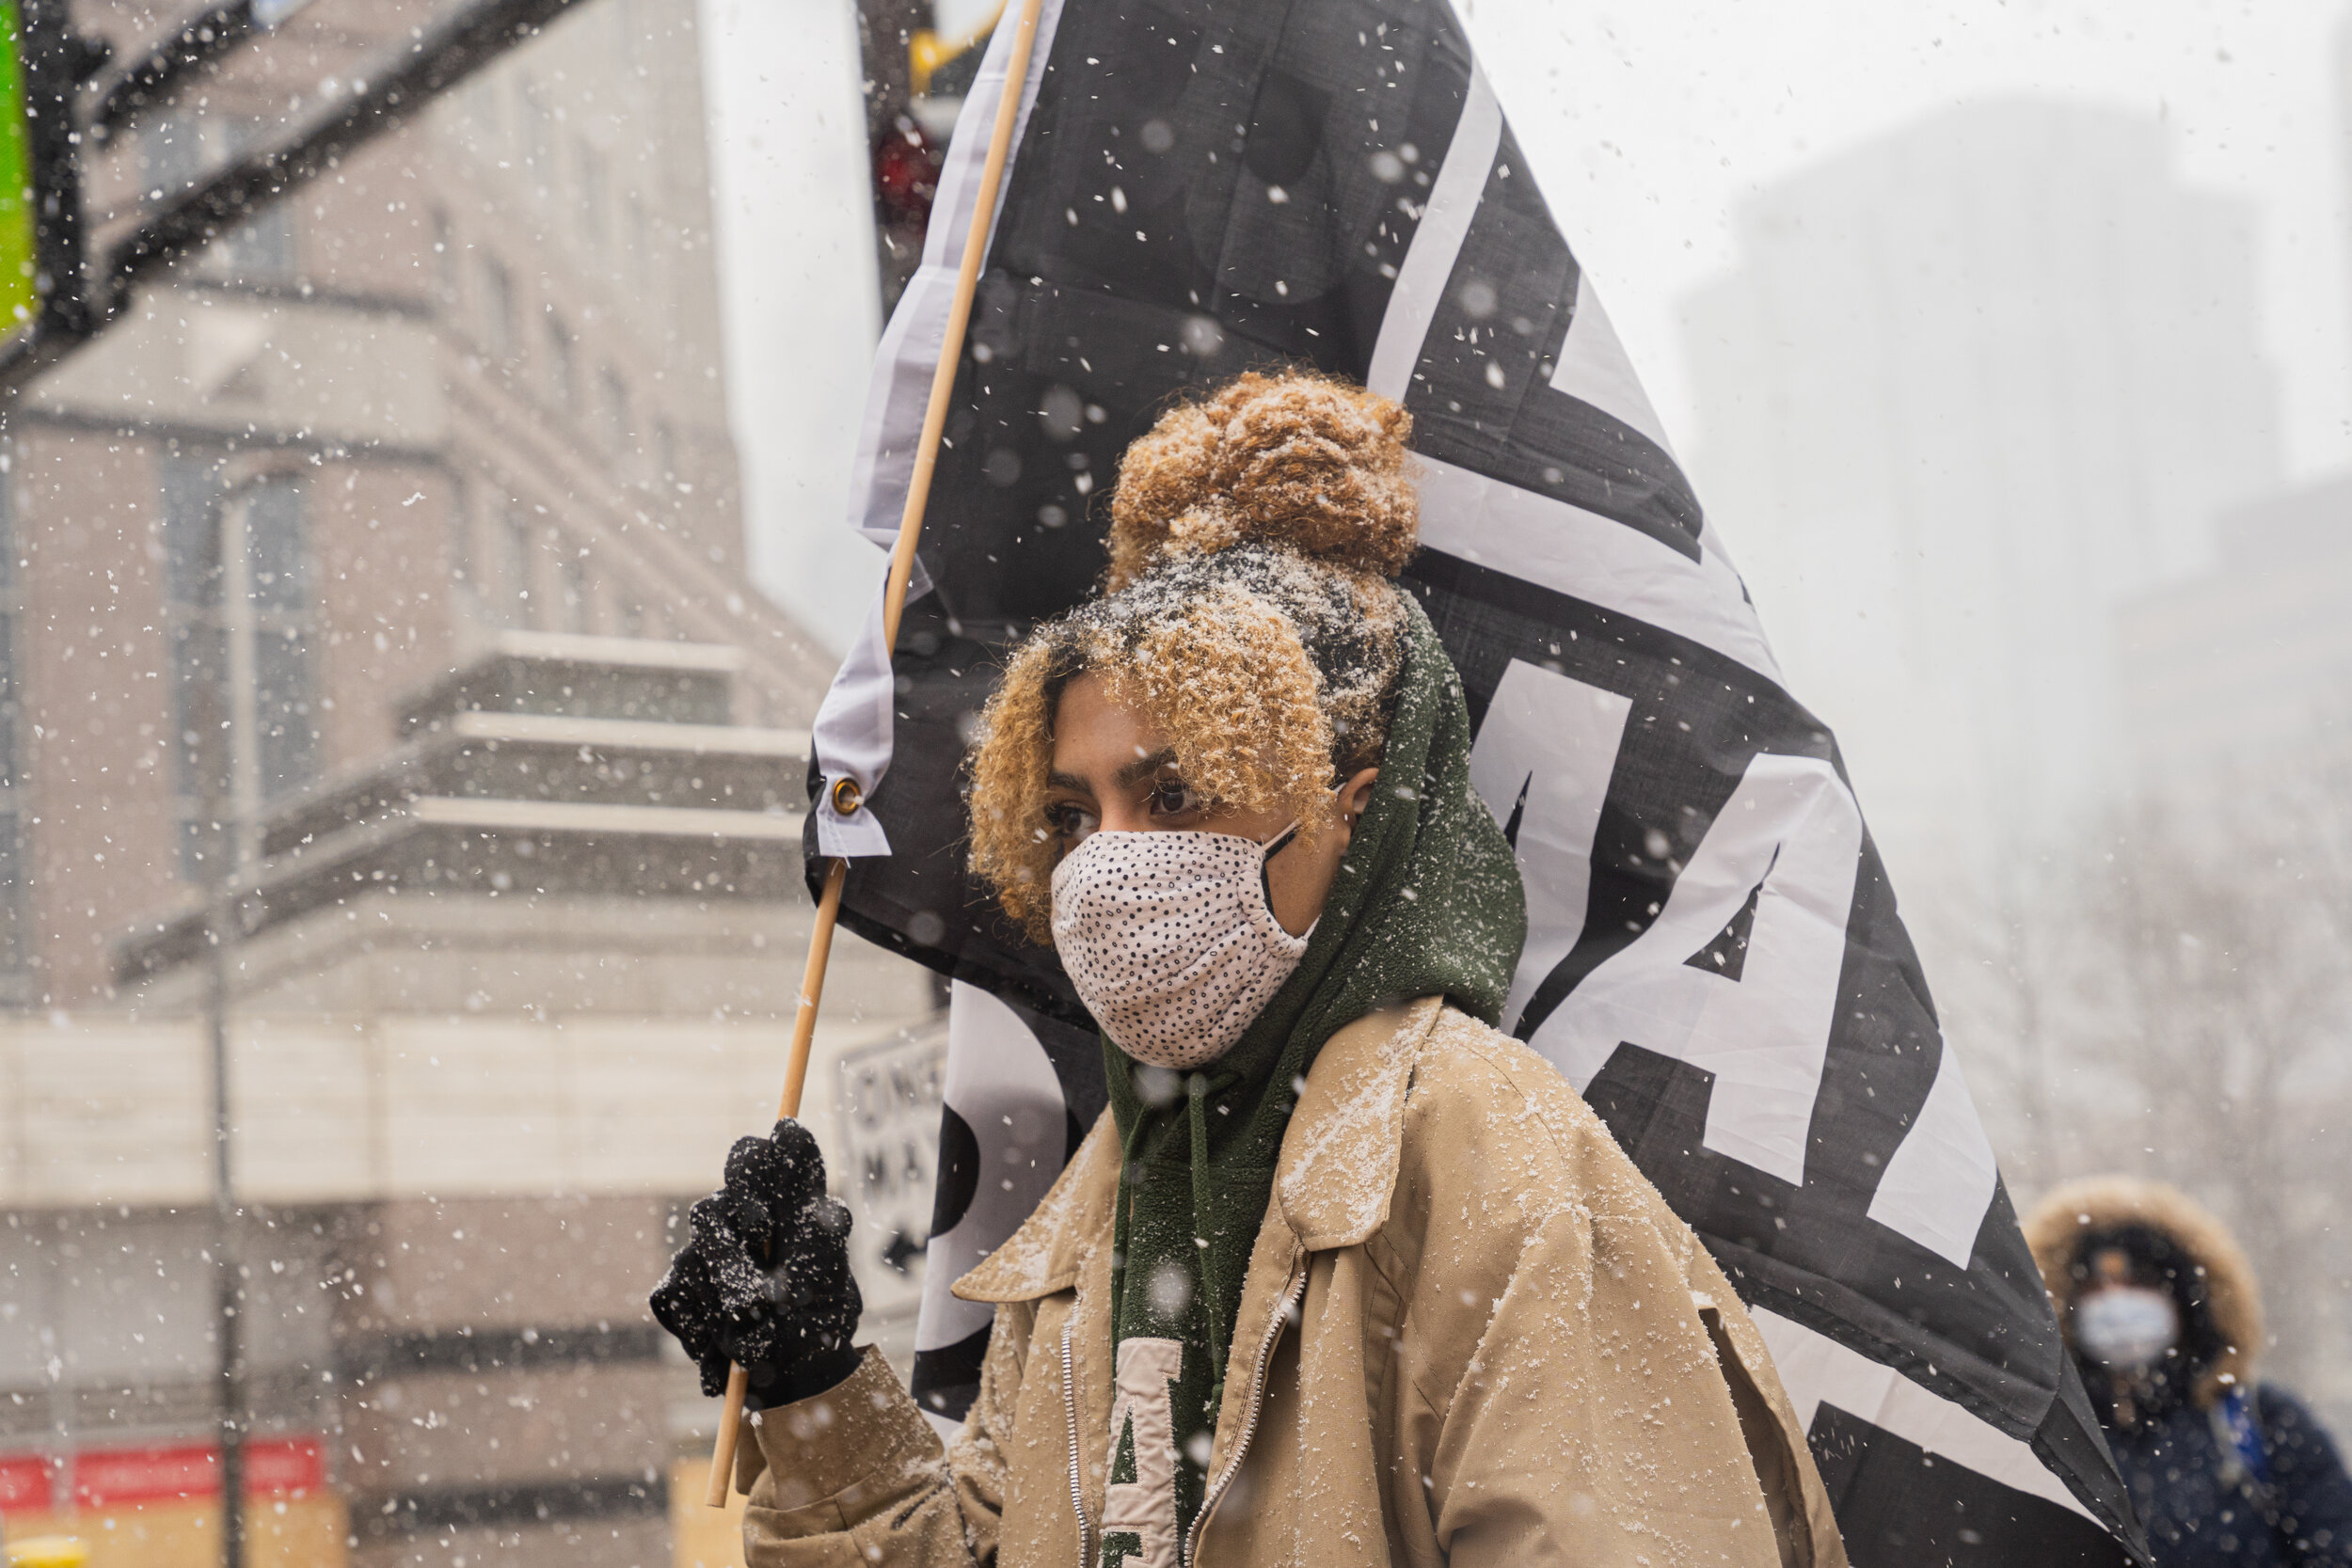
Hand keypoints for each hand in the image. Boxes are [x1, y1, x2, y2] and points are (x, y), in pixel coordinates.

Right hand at [650, 1118, 863, 1405]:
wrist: (794, 1377)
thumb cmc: (819, 1309)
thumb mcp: (822, 1256)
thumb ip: (802, 1194)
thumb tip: (789, 1126)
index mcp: (773, 1201)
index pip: (749, 1158)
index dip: (750, 1175)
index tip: (766, 1223)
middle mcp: (733, 1221)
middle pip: (710, 1213)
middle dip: (734, 1261)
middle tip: (759, 1297)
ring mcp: (700, 1254)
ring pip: (692, 1262)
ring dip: (728, 1307)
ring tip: (759, 1339)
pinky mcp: (677, 1289)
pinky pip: (674, 1297)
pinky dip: (703, 1331)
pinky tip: (727, 1352)